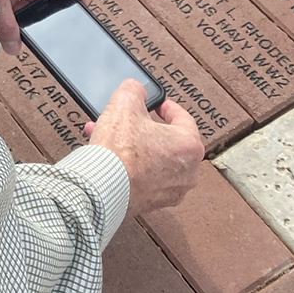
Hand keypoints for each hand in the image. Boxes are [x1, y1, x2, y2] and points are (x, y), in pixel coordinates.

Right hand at [82, 80, 204, 214]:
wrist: (103, 187)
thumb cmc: (120, 152)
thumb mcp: (124, 104)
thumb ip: (134, 90)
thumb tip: (136, 89)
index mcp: (190, 145)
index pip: (183, 118)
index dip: (166, 107)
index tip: (156, 105)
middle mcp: (188, 172)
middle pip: (168, 141)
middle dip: (145, 128)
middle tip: (130, 120)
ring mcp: (172, 190)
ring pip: (155, 160)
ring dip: (135, 146)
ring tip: (111, 137)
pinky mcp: (154, 203)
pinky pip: (145, 177)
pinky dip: (132, 166)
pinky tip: (111, 157)